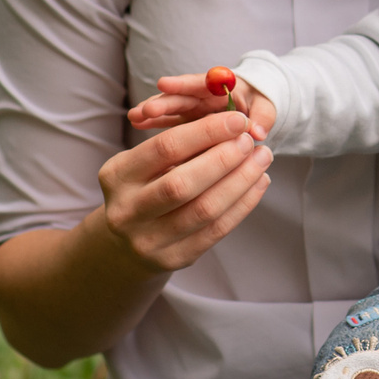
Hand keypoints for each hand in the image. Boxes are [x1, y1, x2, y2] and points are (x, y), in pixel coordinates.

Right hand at [94, 107, 275, 273]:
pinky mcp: (173, 259)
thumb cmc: (143, 190)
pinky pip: (216, 231)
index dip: (206, 131)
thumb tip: (231, 123)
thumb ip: (179, 145)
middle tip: (251, 140)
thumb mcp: (144, 164)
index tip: (237, 119)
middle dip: (225, 158)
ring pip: (204, 210)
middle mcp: (127, 211)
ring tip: (262, 159)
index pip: (165, 148)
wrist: (124, 245)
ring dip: (241, 181)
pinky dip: (243, 204)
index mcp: (116, 176)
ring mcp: (148, 240)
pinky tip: (258, 183)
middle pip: (183, 183)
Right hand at [129, 70, 275, 137]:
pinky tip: (137, 124)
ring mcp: (194, 107)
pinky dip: (155, 122)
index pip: (201, 82)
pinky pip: (170, 120)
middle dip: (164, 101)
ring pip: (171, 107)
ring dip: (153, 111)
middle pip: (182, 96)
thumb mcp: (267, 108)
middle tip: (145, 109)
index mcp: (223, 86)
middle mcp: (204, 94)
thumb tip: (258, 133)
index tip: (164, 84)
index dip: (183, 84)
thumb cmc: (261, 104)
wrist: (256, 108)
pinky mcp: (189, 120)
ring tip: (134, 117)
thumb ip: (262, 118)